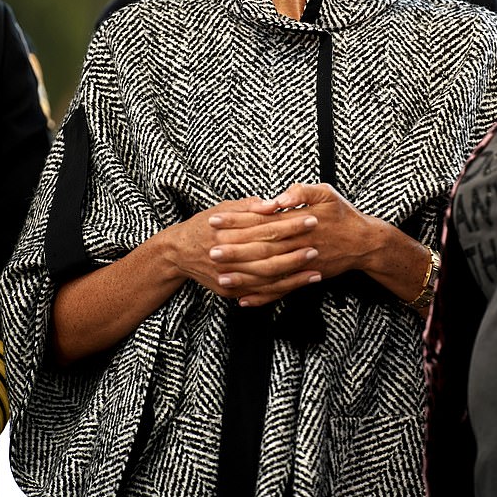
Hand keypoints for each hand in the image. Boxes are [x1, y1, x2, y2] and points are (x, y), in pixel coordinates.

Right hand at [163, 195, 322, 303]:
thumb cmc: (205, 225)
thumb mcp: (223, 208)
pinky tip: (298, 284)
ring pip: (265, 277)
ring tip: (315, 270)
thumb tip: (275, 203)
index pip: (264, 227)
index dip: (289, 224)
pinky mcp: (230, 290)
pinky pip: (259, 292)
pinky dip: (280, 290)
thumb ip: (250, 206)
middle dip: (294, 251)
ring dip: (293, 275)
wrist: (178, 253)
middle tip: (317, 246)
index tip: (310, 219)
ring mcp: (227, 275)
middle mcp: (226, 254)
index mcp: (227, 230)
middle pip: (267, 253)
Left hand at [209, 183, 373, 305]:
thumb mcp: (325, 192)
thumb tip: (276, 199)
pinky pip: (281, 291)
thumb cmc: (343, 214)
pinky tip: (244, 300)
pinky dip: (263, 297)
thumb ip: (300, 191)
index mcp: (297, 221)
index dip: (236, 220)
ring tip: (220, 277)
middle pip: (260, 248)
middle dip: (234, 249)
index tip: (215, 219)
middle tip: (210, 250)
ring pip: (268, 272)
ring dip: (244, 276)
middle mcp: (297, 244)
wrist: (365, 243)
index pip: (260, 220)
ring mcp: (301, 264)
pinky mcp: (304, 278)